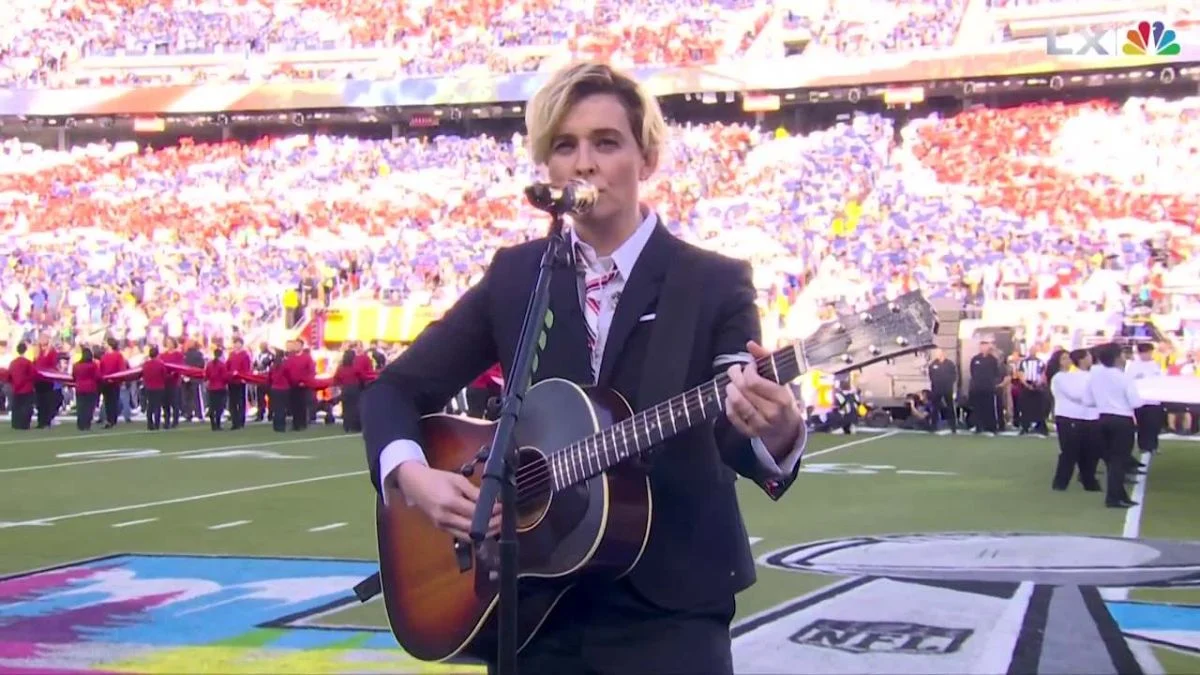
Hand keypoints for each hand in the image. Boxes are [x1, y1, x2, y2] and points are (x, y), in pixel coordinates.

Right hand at [386, 463, 499, 540]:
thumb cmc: (437, 478)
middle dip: (492, 525)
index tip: (502, 508)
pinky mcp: (442, 529)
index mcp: (449, 503)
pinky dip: (474, 534)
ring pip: (468, 536)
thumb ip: (475, 492)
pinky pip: (461, 535)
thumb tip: (492, 501)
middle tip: (503, 518)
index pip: (476, 512)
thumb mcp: (458, 480)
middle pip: (473, 528)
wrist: (414, 484)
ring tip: (497, 525)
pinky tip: (484, 528)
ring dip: (485, 533)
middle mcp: (445, 518)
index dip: (492, 512)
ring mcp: (442, 526)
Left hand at [724, 340, 802, 456]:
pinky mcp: (749, 433)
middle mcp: (772, 413)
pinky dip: (728, 404)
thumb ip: (767, 358)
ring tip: (733, 384)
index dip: (747, 370)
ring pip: (736, 402)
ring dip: (730, 389)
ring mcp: (760, 425)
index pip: (754, 381)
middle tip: (736, 371)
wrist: (787, 428)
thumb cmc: (782, 398)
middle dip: (735, 375)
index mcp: (782, 397)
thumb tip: (750, 344)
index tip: (749, 366)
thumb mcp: (781, 378)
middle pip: (743, 389)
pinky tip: (732, 397)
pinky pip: (732, 416)